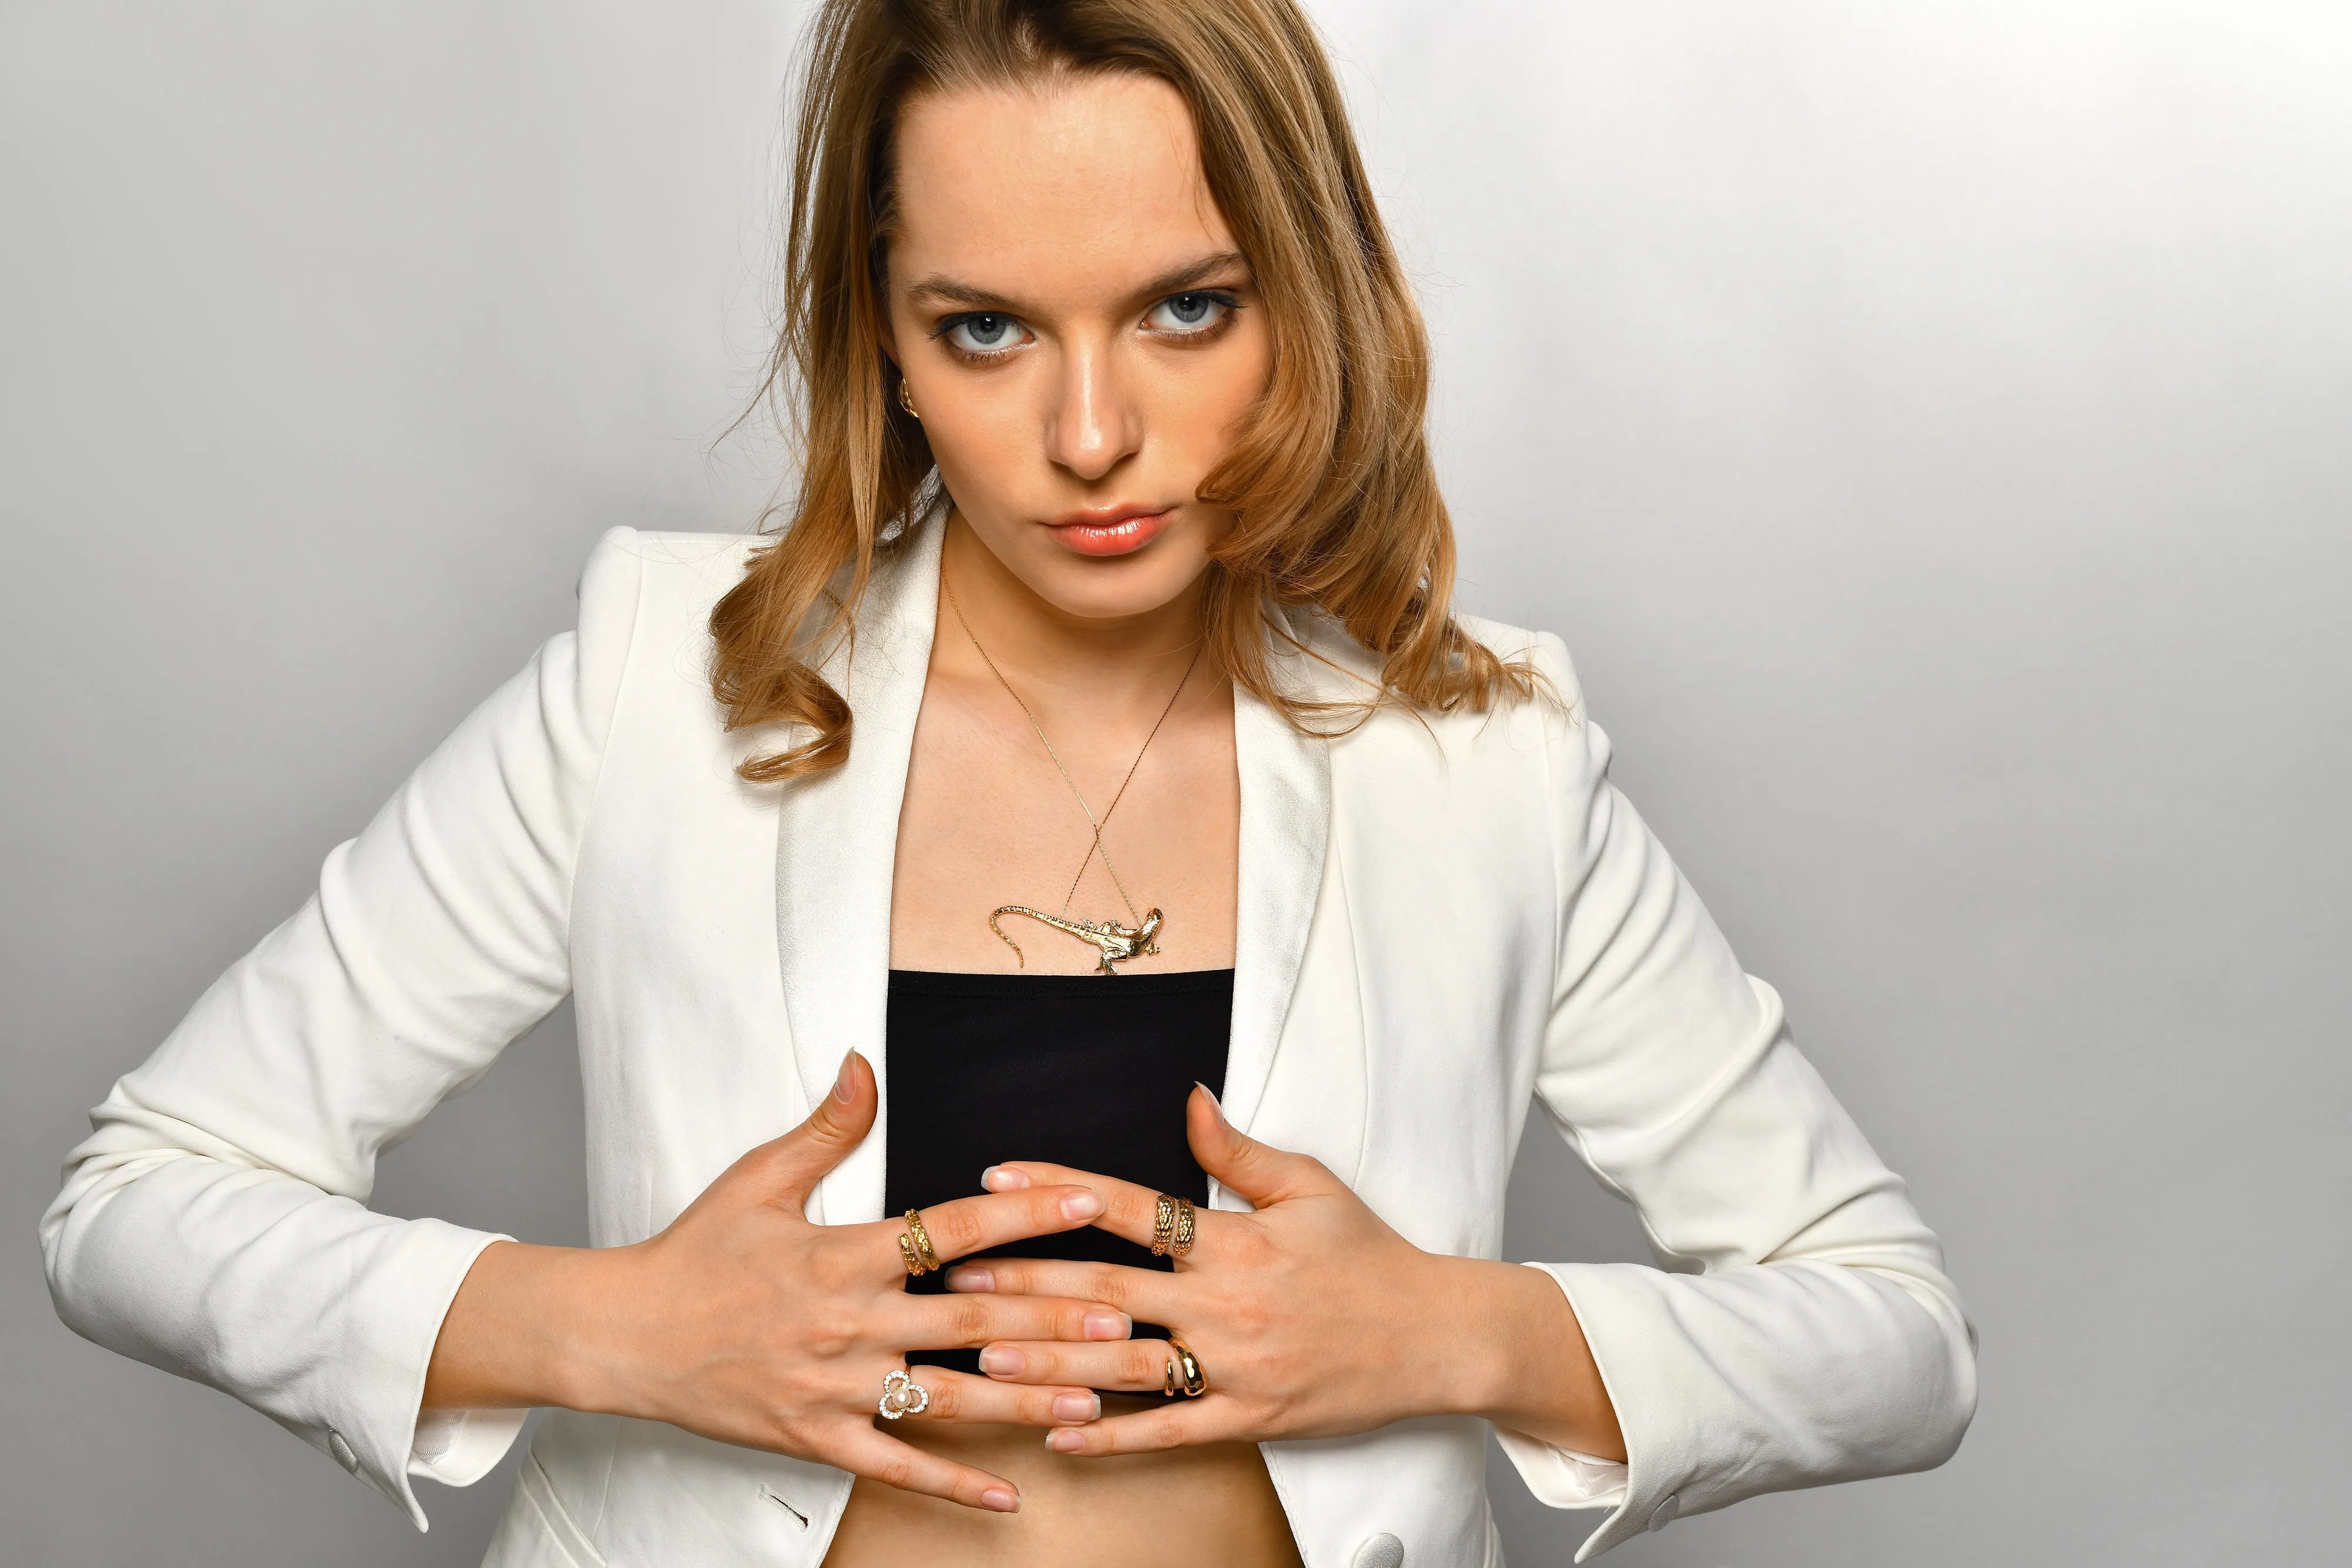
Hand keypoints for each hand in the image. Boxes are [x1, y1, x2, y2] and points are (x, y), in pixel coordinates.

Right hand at [423, 1051, 1134, 1511]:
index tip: (1088, 1199)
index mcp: (841, 1253)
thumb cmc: (693, 1255)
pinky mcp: (817, 1438)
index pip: (951, 1227)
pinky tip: (1013, 1491)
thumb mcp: (758, 1179)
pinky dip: (955, 1482)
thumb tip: (864, 1063)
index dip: (1024, 1210)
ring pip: (949, 1396)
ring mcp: (835, 1388)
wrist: (622, 1337)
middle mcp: (847, 1323)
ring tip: (1096, 1400)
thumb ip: (827, 1127)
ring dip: (1028, 1397)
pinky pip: (896, 1466)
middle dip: (1058, 1320)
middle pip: (971, 1319)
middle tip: (1131, 1320)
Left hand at [943, 1085, 1622, 1460]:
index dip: (1059, 1189)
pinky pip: (1168, 1433)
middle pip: (1106, 1291)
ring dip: (1048, 1361)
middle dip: (1024, 1282)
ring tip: (981, 1354)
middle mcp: (1227, 1302)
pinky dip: (1110, 1438)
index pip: (1131, 1207)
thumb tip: (1187, 1098)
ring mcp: (1236, 1365)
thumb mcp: (1311, 1187)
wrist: (1438, 1335)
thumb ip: (1238, 1151)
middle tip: (953, 1277)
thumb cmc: (1371, 1257)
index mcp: (1235, 1237)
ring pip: (1124, 1367)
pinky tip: (1056, 1435)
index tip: (998, 1179)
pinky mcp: (1250, 1417)